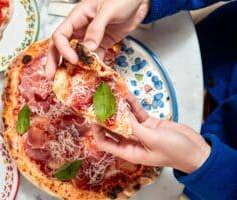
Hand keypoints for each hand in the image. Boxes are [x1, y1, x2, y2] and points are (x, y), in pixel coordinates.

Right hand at [46, 0, 149, 78]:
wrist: (139, 2)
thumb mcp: (108, 10)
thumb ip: (97, 29)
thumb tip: (88, 48)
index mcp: (77, 17)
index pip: (61, 35)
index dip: (63, 49)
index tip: (74, 60)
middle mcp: (80, 29)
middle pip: (62, 47)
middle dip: (55, 62)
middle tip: (51, 77)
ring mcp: (90, 38)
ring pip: (76, 54)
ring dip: (72, 67)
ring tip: (68, 82)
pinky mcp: (102, 44)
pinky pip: (93, 58)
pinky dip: (91, 67)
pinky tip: (89, 76)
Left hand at [92, 94, 210, 172]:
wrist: (195, 150)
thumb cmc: (174, 151)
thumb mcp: (152, 140)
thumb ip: (135, 127)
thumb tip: (119, 115)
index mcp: (129, 151)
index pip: (105, 143)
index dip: (97, 131)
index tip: (93, 117)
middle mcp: (131, 141)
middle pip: (112, 128)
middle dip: (105, 116)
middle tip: (98, 101)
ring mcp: (140, 131)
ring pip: (124, 118)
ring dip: (118, 107)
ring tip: (110, 93)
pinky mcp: (148, 123)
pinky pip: (136, 112)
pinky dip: (131, 104)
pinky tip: (125, 93)